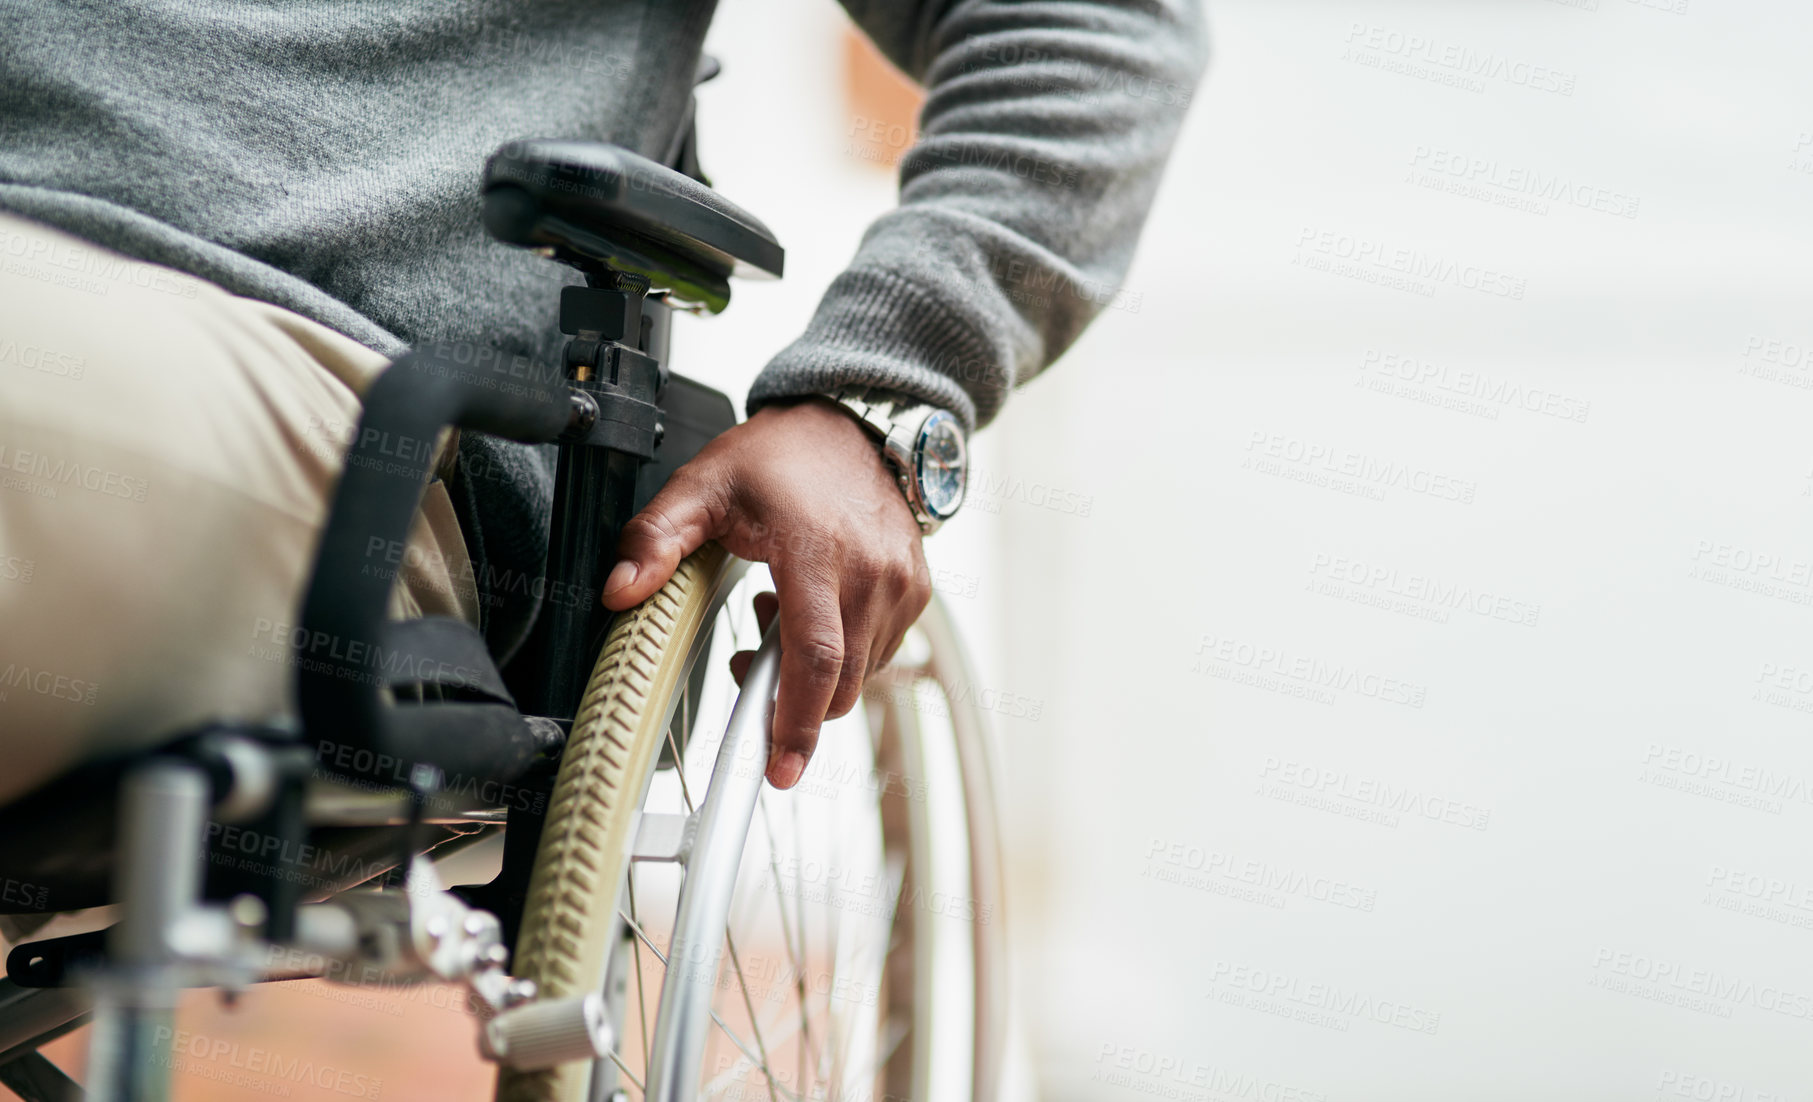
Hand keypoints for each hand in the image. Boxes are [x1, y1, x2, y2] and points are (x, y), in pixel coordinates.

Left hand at [600, 399, 931, 788]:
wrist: (853, 424)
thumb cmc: (781, 456)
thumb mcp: (702, 485)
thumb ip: (656, 540)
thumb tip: (620, 593)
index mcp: (818, 553)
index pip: (814, 658)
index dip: (797, 723)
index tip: (779, 769)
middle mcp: (872, 573)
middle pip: (839, 682)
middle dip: (793, 702)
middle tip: (748, 665)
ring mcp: (902, 584)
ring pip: (860, 673)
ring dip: (815, 671)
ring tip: (778, 616)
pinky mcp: (917, 591)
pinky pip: (880, 652)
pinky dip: (843, 652)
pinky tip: (813, 610)